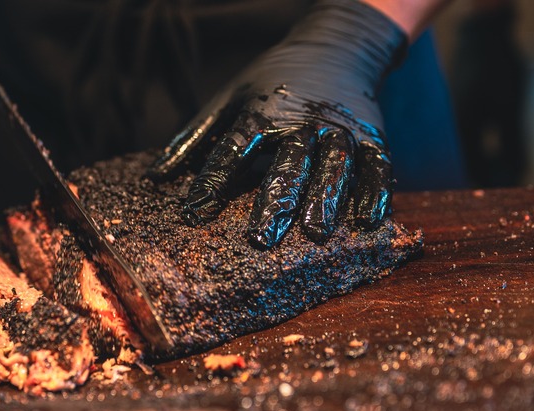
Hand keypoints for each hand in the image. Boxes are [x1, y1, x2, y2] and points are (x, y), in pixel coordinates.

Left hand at [147, 0, 406, 248]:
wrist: (338, 47)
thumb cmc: (273, 81)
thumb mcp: (230, 98)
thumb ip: (196, 137)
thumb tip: (156, 176)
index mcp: (263, 111)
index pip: (233, 149)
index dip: (212, 180)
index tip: (193, 213)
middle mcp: (303, 121)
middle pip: (287, 164)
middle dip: (273, 202)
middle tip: (259, 239)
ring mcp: (341, 129)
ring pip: (333, 167)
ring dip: (324, 200)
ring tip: (315, 234)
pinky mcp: (374, 136)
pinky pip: (378, 166)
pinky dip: (374, 192)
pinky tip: (366, 221)